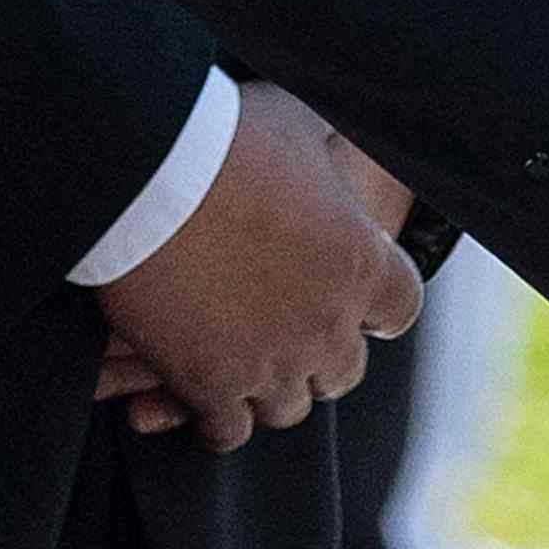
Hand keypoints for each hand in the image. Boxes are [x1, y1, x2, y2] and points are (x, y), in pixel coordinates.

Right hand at [97, 81, 417, 447]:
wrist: (147, 179)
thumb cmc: (224, 139)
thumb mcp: (294, 117)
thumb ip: (329, 129)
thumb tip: (349, 117)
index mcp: (360, 262)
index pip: (401, 305)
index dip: (382, 305)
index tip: (364, 302)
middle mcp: (327, 323)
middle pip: (345, 370)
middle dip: (325, 355)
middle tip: (295, 335)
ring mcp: (271, 363)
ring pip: (289, 406)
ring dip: (273, 390)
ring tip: (250, 371)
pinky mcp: (211, 387)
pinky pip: (228, 431)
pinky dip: (220, 423)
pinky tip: (206, 407)